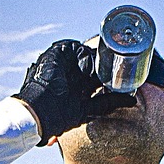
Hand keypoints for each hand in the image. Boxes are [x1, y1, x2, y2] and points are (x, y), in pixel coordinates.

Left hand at [14, 39, 134, 144]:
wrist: (35, 113)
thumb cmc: (42, 82)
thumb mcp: (54, 55)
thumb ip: (72, 50)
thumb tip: (89, 59)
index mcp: (63, 68)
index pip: (83, 61)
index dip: (96, 57)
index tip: (108, 54)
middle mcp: (69, 83)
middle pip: (92, 75)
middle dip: (105, 71)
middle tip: (119, 66)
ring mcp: (75, 98)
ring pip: (98, 90)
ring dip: (113, 86)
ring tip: (126, 81)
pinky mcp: (80, 113)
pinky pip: (101, 106)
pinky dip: (115, 103)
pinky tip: (128, 99)